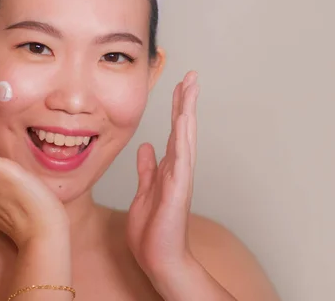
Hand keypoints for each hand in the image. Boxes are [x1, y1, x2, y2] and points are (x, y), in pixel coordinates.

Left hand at [127, 71, 198, 278]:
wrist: (159, 258)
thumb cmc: (152, 230)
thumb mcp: (144, 192)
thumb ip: (148, 169)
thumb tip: (147, 148)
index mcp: (169, 169)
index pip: (174, 132)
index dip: (177, 108)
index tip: (179, 86)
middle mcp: (178, 169)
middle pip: (184, 128)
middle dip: (186, 101)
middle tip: (190, 76)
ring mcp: (180, 178)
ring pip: (186, 137)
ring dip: (188, 111)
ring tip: (191, 86)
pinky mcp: (178, 189)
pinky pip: (181, 157)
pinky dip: (183, 136)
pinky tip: (184, 118)